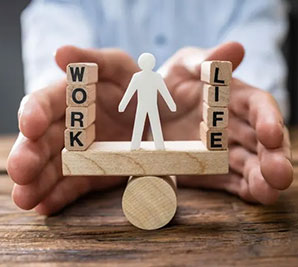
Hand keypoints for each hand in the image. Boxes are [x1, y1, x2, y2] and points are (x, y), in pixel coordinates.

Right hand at [7, 46, 139, 214]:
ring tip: (25, 198)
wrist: (160, 117)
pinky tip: (45, 206)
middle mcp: (70, 127)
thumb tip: (60, 53)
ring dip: (37, 182)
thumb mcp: (121, 68)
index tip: (30, 125)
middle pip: (42, 141)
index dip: (34, 113)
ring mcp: (80, 154)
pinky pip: (73, 186)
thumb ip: (93, 59)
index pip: (46, 103)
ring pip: (52, 167)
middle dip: (29, 155)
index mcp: (72, 98)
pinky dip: (59, 196)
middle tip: (20, 170)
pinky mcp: (91, 174)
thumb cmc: (139, 87)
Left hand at [158, 42, 292, 204]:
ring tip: (269, 191)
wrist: (143, 115)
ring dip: (263, 178)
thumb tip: (236, 48)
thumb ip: (205, 60)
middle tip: (279, 173)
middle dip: (274, 157)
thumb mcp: (180, 68)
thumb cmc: (164, 85)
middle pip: (262, 141)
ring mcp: (225, 152)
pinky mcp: (214, 172)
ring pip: (252, 165)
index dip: (269, 119)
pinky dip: (246, 189)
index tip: (271, 134)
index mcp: (232, 98)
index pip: (258, 107)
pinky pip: (234, 182)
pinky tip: (256, 196)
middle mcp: (234, 126)